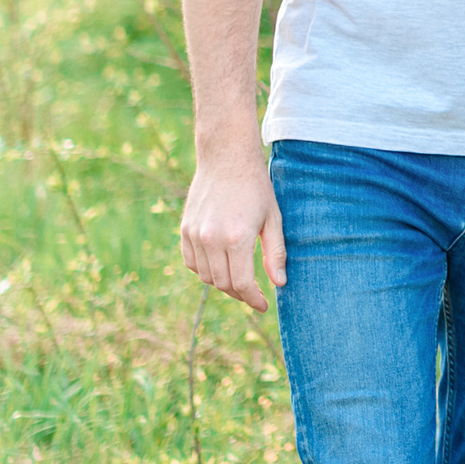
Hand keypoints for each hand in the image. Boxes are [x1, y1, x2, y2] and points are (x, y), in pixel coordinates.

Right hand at [179, 142, 285, 312]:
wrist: (227, 158)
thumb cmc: (256, 187)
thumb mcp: (273, 219)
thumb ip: (276, 253)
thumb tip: (279, 283)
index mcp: (237, 238)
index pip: (242, 284)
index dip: (253, 299)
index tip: (263, 305)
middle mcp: (212, 240)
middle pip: (223, 284)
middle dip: (240, 294)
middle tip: (254, 293)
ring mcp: (195, 235)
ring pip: (206, 276)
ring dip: (222, 283)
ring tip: (239, 279)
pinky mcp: (185, 230)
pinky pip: (192, 263)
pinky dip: (205, 270)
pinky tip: (220, 265)